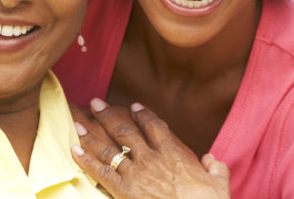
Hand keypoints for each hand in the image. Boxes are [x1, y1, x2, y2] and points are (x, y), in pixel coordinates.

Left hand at [70, 98, 230, 198]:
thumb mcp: (219, 183)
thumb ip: (215, 168)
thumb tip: (212, 160)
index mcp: (174, 154)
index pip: (156, 127)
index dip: (143, 115)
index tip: (134, 106)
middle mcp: (152, 159)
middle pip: (126, 131)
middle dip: (108, 115)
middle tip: (96, 102)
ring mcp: (136, 174)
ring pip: (109, 148)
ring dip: (92, 134)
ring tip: (78, 122)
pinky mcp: (124, 191)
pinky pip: (100, 172)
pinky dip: (86, 160)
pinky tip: (74, 150)